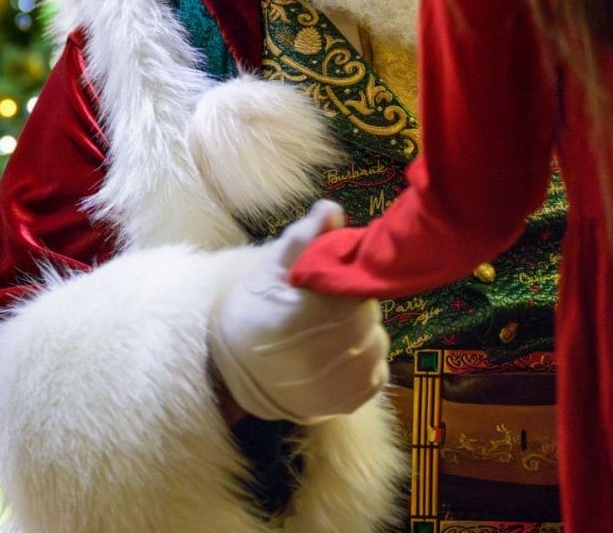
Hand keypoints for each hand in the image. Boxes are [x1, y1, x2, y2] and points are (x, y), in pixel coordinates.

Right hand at [208, 200, 388, 423]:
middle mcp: (321, 357)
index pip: (352, 292)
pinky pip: (377, 373)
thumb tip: (331, 209)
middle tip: (331, 306)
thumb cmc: (252, 312)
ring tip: (333, 331)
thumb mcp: (269, 270)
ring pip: (376, 344)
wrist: (236, 372)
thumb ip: (303, 239)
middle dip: (355, 306)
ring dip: (363, 333)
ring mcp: (337, 384)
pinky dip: (366, 360)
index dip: (346, 284)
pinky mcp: (348, 403)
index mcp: (299, 318)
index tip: (331, 284)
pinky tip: (340, 354)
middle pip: (367, 317)